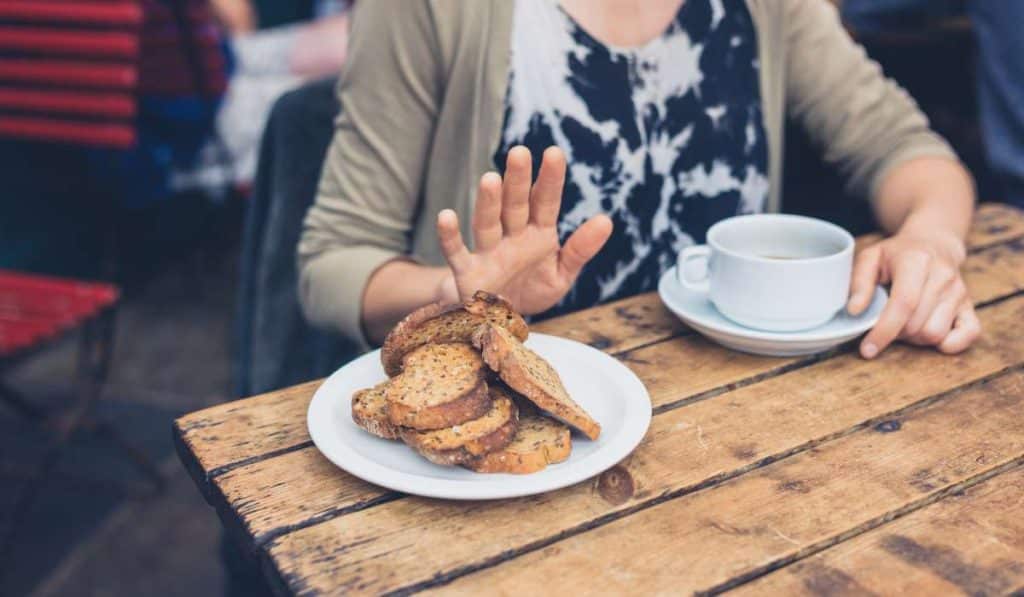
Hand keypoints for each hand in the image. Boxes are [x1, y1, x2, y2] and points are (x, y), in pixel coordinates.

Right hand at [435, 146, 612, 314]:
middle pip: (515, 205)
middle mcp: (512, 237)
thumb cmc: (531, 290)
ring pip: (487, 223)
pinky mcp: (468, 273)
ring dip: (488, 203)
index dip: (550, 179)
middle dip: (517, 181)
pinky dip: (450, 237)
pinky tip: (446, 216)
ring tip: (490, 179)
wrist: (500, 322)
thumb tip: (606, 221)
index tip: (554, 153)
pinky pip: (456, 253)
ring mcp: (488, 253)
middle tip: (519, 152)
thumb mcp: (562, 274)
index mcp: (538, 234)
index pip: (545, 202)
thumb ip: (581, 249)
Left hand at [848, 231, 979, 358]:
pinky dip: (949, 344)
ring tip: (904, 323)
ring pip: (935, 334)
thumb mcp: (870, 258)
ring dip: (914, 338)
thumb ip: (859, 283)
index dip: (884, 330)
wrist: (933, 243)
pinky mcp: (970, 305)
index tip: (867, 349)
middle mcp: (943, 276)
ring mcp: (959, 292)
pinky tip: (930, 337)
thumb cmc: (897, 254)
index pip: (904, 304)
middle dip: (895, 333)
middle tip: (885, 322)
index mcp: (916, 261)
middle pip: (917, 325)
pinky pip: (969, 334)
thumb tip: (855, 311)